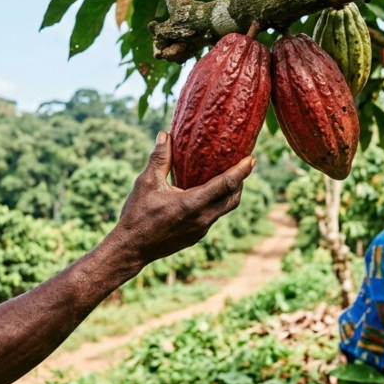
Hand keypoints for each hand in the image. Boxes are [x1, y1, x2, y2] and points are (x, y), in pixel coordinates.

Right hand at [107, 132, 252, 265]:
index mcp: (192, 204)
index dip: (241, 171)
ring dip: (229, 193)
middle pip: (232, 198)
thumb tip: (165, 134)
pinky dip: (216, 203)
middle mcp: (202, 219)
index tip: (252, 158)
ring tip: (227, 177)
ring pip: (224, 209)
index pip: (226, 185)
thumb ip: (159, 158)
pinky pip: (213, 217)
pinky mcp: (196, 236)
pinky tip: (207, 194)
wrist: (131, 249)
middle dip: (240, 181)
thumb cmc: (137, 215)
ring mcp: (200, 230)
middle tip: (242, 165)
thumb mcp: (146, 182)